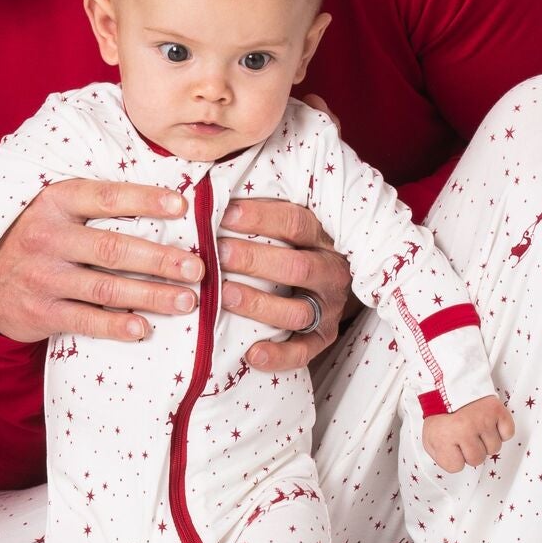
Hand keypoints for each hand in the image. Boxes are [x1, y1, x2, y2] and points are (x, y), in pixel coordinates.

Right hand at [0, 179, 202, 344]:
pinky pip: (84, 320)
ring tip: (186, 301)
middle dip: (160, 259)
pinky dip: (115, 326)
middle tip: (197, 267)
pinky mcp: (40, 312)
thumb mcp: (50, 209)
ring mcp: (42, 277)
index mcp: (53, 203)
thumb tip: (162, 201)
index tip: (182, 207)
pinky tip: (143, 329)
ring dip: (150, 295)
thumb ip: (91, 204)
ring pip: (106, 288)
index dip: (145, 200)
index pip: (105, 198)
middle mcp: (47, 238)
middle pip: (113, 248)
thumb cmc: (32, 237)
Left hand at [216, 197, 352, 371]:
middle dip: (254, 259)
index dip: (261, 217)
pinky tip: (251, 354)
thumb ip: (261, 209)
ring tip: (222, 296)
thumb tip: (211, 187)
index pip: (296, 222)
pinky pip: (303, 352)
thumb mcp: (287, 224)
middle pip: (297, 266)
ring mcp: (328, 308)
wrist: (329, 285)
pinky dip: (278, 356)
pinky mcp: (322, 339)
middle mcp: (330, 272)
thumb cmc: (292, 246)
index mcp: (322, 237)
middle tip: (217, 253)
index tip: (224, 212)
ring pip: (298, 311)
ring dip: (259, 304)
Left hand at [422, 395, 516, 472]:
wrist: (450, 386)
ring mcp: (483, 420)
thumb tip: (455, 465)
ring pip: (494, 448)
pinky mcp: (498, 411)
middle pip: (477, 460)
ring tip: (476, 427)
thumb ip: (440, 455)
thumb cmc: (442, 412)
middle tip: (465, 436)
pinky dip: (501, 431)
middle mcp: (464, 429)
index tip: (452, 445)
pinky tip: (489, 423)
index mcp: (444, 436)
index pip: (455, 467)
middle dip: (472, 451)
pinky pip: (507, 434)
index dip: (454, 458)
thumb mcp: (430, 436)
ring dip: (486, 441)